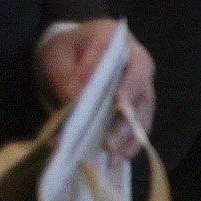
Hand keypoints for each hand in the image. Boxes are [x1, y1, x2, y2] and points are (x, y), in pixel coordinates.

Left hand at [35, 20, 156, 161]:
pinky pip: (138, 126)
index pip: (132, 63)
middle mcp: (137, 63)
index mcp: (119, 41)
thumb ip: (68, 75)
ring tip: (112, 156)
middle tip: (109, 142)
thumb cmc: (62, 52)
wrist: (65, 55)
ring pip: (143, 112)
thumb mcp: (56, 57)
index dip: (128, 84)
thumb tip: (78, 98)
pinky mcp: (133, 106)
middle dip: (127, 120)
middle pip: (142, 92)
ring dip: (129, 137)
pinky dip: (128, 144)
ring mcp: (138, 86)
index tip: (118, 103)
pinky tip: (116, 159)